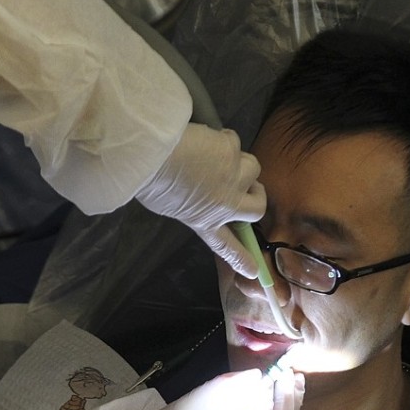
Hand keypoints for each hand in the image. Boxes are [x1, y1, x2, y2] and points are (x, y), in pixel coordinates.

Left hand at [134, 124, 265, 277]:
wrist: (153, 156)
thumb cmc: (152, 183)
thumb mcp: (170, 207)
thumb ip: (193, 206)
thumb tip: (200, 196)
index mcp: (206, 221)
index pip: (228, 248)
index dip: (242, 259)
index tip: (254, 271)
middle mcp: (225, 204)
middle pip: (258, 208)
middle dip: (256, 196)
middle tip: (247, 188)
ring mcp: (233, 177)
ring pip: (254, 168)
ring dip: (240, 163)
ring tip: (218, 156)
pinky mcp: (232, 151)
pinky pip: (234, 142)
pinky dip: (222, 140)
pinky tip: (205, 139)